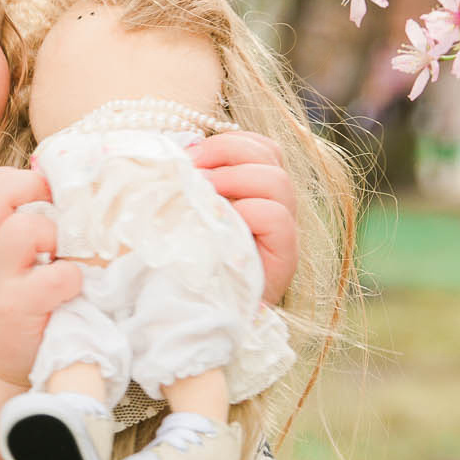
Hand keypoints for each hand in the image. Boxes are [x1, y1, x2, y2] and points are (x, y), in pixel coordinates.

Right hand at [0, 166, 82, 390]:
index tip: (41, 202)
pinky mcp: (18, 310)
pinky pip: (56, 276)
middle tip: (54, 221)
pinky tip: (68, 292)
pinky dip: (71, 279)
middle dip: (34, 192)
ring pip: (25, 229)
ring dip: (55, 238)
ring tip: (59, 259)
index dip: (18, 181)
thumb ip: (10, 233)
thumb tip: (60, 196)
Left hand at [189, 130, 298, 304]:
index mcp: (251, 189)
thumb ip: (185, 182)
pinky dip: (248, 212)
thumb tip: (175, 151)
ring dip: (234, 179)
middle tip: (192, 171)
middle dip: (227, 151)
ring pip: (277, 180)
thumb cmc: (178, 264)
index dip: (228, 141)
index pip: (260, 146)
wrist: (190, 318)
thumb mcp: (178, 212)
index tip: (189, 155)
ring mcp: (282, 232)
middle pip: (269, 154)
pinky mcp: (285, 258)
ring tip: (203, 197)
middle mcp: (273, 205)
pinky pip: (277, 218)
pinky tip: (223, 224)